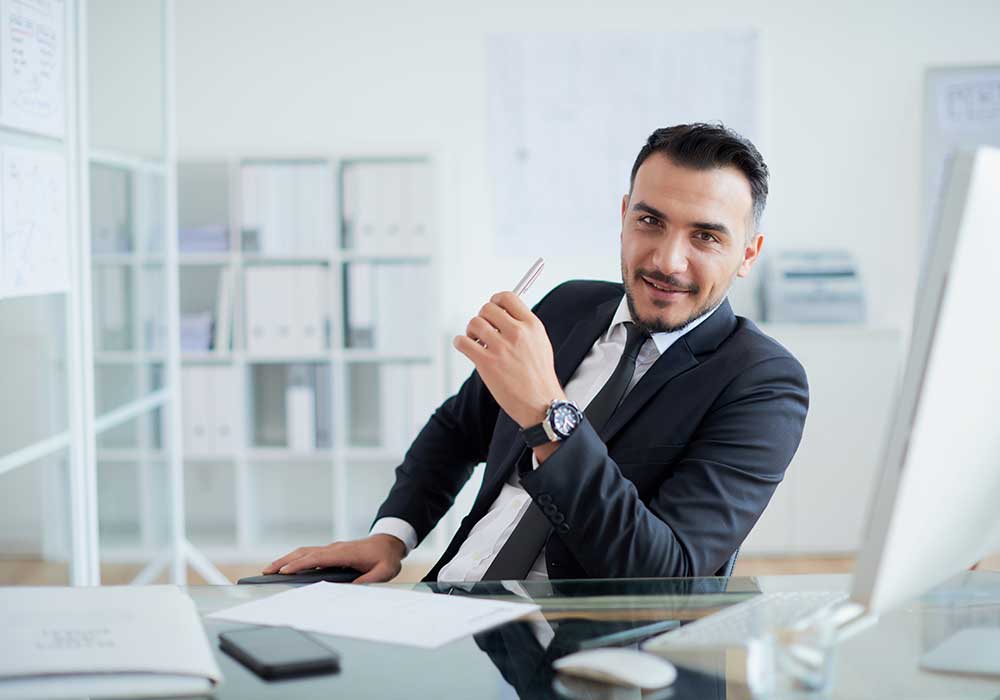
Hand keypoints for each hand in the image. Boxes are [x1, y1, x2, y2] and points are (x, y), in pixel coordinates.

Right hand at [262, 534, 406, 583]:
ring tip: (269, 571)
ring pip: (305, 552)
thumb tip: (348, 590)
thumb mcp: (383, 572)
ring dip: (286, 559)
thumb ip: (368, 581)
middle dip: (284, 561)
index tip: (284, 571)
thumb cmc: (386, 558)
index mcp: (345, 553)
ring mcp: (332, 549)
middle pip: (304, 552)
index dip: (300, 564)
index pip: (318, 558)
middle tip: (265, 572)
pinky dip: (295, 559)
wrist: (389, 543)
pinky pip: (310, 554)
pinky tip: (287, 568)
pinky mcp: (331, 552)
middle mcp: (335, 548)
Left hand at [453, 291, 565, 428]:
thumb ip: (524, 327)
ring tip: (476, 341)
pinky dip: (460, 343)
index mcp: (532, 326)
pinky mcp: (486, 362)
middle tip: (484, 330)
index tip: (492, 308)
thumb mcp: (540, 343)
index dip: (495, 301)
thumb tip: (505, 314)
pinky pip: (462, 342)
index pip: (508, 297)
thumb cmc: (539, 378)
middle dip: (482, 318)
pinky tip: (466, 348)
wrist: (540, 403)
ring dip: (471, 331)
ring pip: (474, 323)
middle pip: (487, 308)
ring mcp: (501, 347)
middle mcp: (517, 333)